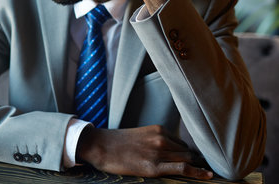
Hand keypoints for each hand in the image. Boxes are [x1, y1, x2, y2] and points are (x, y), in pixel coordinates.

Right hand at [76, 125, 213, 179]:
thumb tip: (169, 151)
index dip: (190, 153)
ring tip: (206, 173)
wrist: (99, 146)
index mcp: (158, 130)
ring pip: (187, 160)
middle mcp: (161, 139)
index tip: (197, 160)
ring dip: (196, 167)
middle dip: (196, 161)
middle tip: (204, 169)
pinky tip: (207, 176)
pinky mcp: (153, 167)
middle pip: (187, 152)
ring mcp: (158, 152)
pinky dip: (197, 173)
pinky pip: (182, 169)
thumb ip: (155, 140)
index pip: (182, 143)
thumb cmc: (117, 143)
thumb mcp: (140, 135)